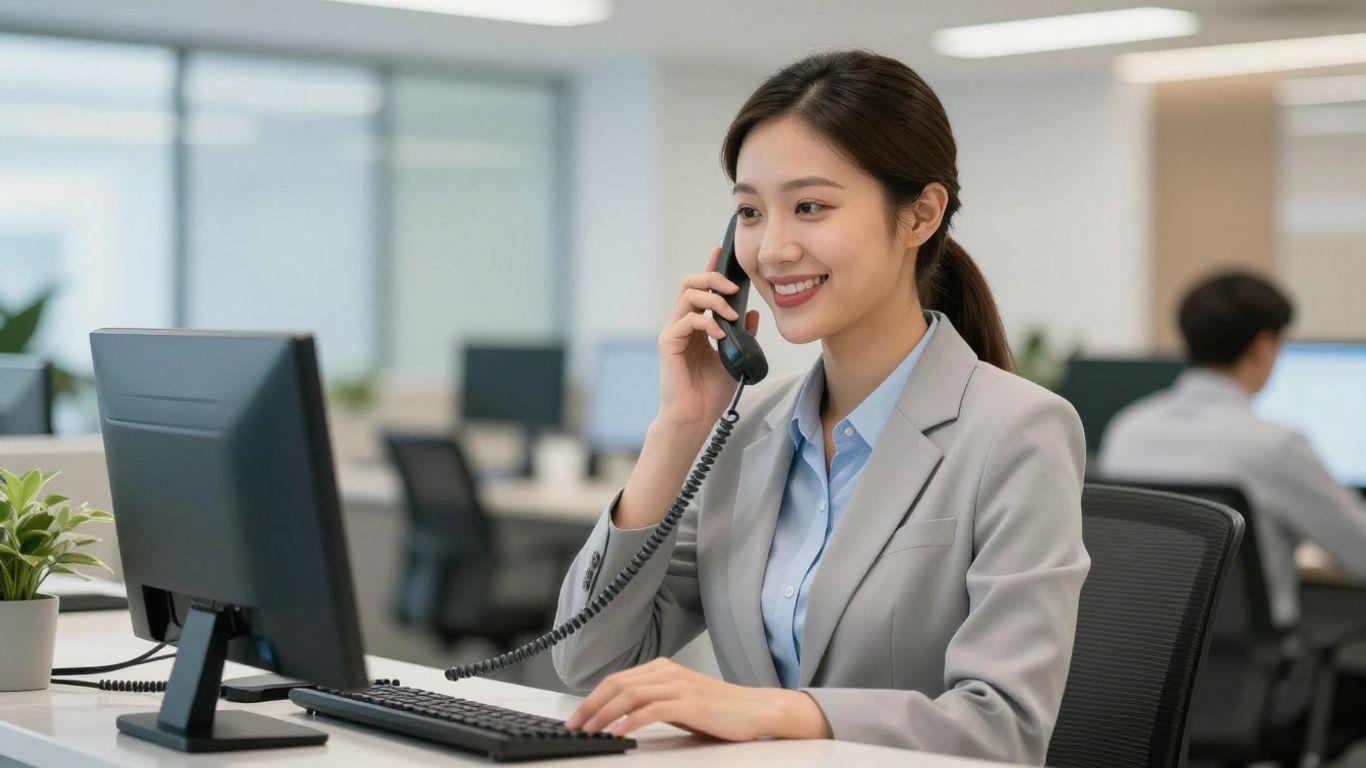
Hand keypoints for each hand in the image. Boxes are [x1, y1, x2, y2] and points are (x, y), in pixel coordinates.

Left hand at [563, 658, 830, 740]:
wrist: (756, 710)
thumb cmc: (719, 710)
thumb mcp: (680, 701)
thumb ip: (653, 702)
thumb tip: (619, 715)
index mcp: (663, 669)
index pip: (618, 679)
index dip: (593, 698)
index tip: (577, 716)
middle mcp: (668, 672)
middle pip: (618, 684)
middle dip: (591, 705)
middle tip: (574, 724)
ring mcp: (679, 686)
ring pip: (630, 695)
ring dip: (605, 714)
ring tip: (590, 730)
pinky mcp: (690, 703)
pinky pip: (652, 710)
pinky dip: (630, 721)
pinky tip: (618, 732)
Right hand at [656, 248, 760, 430]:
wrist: (695, 418)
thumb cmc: (711, 393)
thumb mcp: (735, 357)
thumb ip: (743, 334)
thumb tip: (751, 311)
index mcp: (697, 326)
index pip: (701, 289)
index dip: (710, 268)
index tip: (721, 251)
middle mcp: (683, 325)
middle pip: (690, 283)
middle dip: (712, 278)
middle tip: (733, 287)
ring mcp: (674, 333)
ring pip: (688, 296)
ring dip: (713, 299)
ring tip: (731, 315)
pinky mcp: (668, 344)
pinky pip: (687, 321)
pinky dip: (706, 322)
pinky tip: (720, 334)